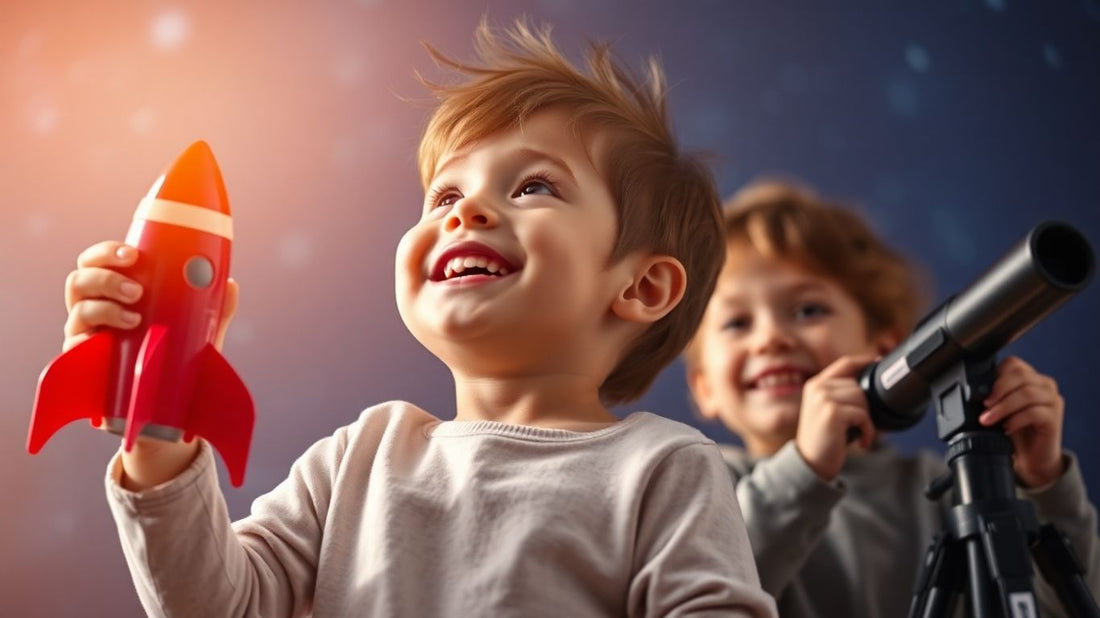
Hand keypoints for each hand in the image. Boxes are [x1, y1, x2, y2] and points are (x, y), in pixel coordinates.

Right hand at [65, 240, 238, 489]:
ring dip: (104, 307)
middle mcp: (94, 311)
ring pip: (77, 310)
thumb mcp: (200, 336)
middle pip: (80, 280)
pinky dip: (88, 341)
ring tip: (135, 318)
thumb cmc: (177, 362)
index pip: (100, 262)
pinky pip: (73, 349)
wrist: (166, 414)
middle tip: (137, 290)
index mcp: (118, 294)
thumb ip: (215, 310)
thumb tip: (230, 284)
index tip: (135, 254)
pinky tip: (110, 345)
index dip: (109, 252)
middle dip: (106, 277)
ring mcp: (86, 337)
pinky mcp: (83, 366)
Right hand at [795, 354, 877, 480]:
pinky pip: (863, 415)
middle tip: (856, 426)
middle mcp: (817, 388)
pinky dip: (867, 430)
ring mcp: (823, 399)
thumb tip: (870, 383)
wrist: (810, 463)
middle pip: (858, 384)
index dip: (864, 361)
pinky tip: (861, 441)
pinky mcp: (832, 412)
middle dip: (864, 406)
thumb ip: (840, 394)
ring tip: (857, 433)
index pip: (845, 363)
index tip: (878, 362)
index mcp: (815, 384)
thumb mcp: (827, 410)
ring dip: (866, 419)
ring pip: (862, 398)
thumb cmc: (824, 439)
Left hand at [979, 356, 1064, 487]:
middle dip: (998, 390)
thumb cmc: (1015, 430)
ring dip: (1003, 407)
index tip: (980, 392)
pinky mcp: (1054, 418)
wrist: (1032, 458)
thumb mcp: (999, 410)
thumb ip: (991, 398)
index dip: (995, 375)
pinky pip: (1035, 412)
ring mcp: (1052, 400)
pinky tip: (1006, 428)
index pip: (1013, 364)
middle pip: (1020, 375)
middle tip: (983, 406)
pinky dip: (1016, 420)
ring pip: (1027, 393)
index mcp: (1029, 378)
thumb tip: (969, 393)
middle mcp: (1043, 385)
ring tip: (988, 420)